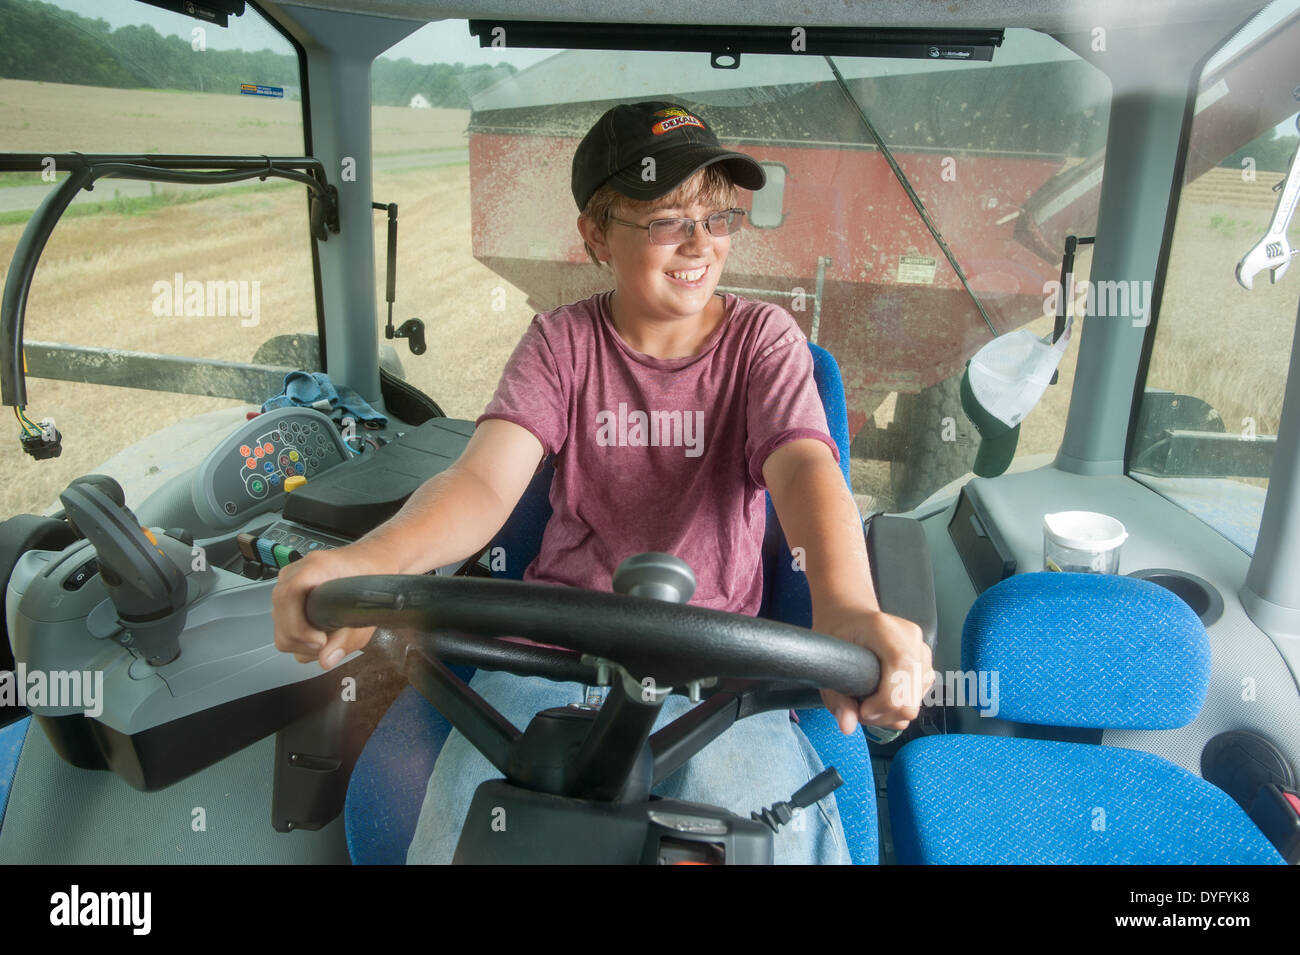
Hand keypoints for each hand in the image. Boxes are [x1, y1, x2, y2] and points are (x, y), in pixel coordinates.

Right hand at [270, 543, 397, 669]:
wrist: (370, 562)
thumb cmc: (371, 579)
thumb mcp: (367, 612)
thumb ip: (347, 639)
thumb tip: (326, 660)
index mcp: (316, 567)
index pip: (288, 596)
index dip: (300, 627)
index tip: (321, 642)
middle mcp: (296, 571)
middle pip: (280, 615)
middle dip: (302, 640)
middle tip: (327, 643)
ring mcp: (288, 582)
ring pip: (279, 625)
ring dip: (301, 641)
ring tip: (326, 638)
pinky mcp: (287, 594)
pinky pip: (282, 624)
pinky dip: (299, 637)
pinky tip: (319, 633)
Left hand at [814, 607, 933, 735]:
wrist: (849, 614)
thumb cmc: (837, 633)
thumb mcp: (826, 663)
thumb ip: (836, 698)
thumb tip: (847, 725)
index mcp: (884, 630)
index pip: (901, 674)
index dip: (883, 703)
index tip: (861, 708)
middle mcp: (910, 637)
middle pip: (911, 698)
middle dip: (884, 713)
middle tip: (861, 707)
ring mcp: (921, 648)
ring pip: (917, 701)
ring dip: (892, 711)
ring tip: (870, 698)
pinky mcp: (925, 660)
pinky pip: (919, 696)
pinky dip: (900, 703)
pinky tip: (882, 693)